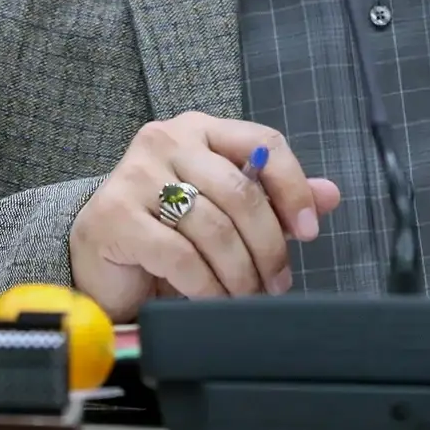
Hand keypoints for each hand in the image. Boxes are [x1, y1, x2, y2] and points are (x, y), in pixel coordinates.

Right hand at [68, 112, 340, 321]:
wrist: (98, 257)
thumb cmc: (165, 228)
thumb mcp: (222, 208)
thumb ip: (272, 198)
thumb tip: (331, 195)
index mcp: (199, 129)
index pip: (262, 142)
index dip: (293, 187)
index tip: (310, 230)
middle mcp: (165, 140)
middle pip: (241, 191)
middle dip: (269, 246)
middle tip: (277, 283)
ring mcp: (136, 175)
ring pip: (214, 228)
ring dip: (240, 274)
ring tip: (246, 296)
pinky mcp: (116, 216)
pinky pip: (181, 257)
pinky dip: (206, 287)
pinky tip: (213, 300)